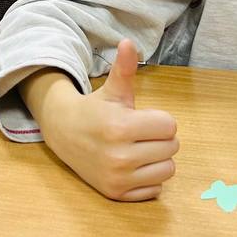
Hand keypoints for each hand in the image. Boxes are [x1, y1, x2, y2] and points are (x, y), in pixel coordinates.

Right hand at [24, 39, 179, 200]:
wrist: (64, 135)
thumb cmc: (95, 109)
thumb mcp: (112, 90)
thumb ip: (124, 68)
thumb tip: (128, 42)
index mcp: (120, 127)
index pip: (170, 126)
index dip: (159, 120)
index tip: (141, 118)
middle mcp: (119, 156)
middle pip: (172, 148)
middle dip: (159, 138)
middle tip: (138, 134)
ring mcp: (118, 178)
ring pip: (168, 170)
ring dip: (157, 159)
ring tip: (138, 149)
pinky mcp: (117, 194)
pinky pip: (156, 190)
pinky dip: (148, 179)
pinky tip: (132, 167)